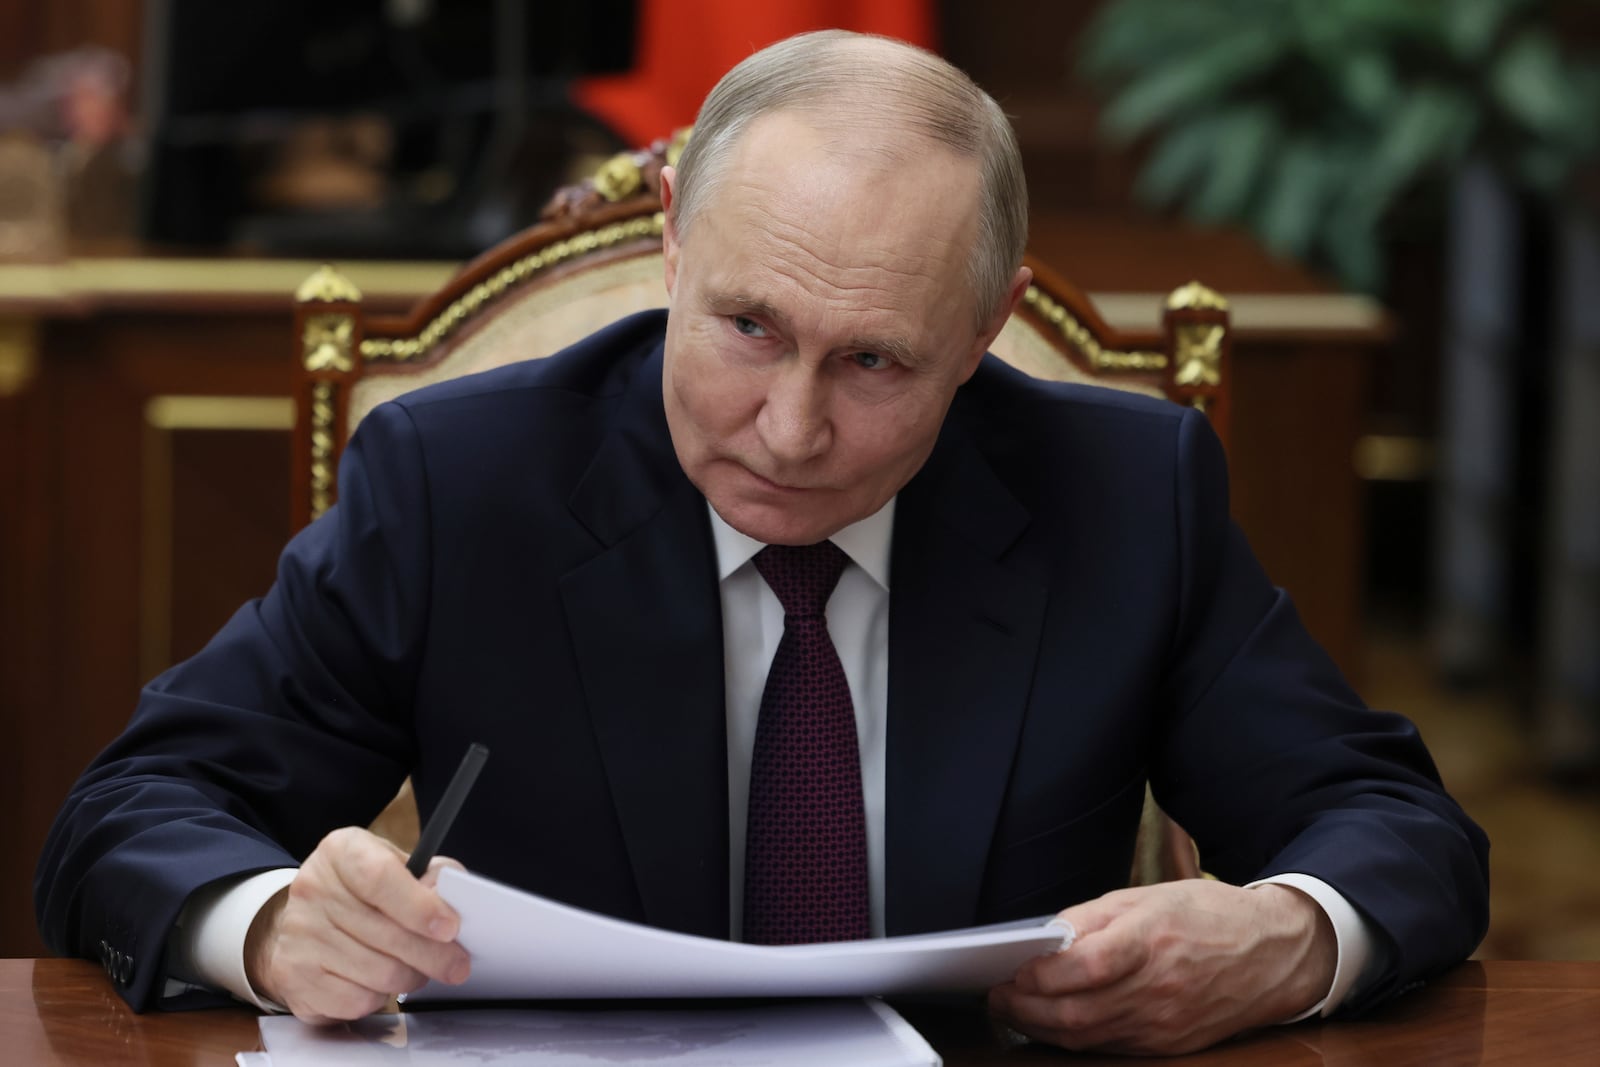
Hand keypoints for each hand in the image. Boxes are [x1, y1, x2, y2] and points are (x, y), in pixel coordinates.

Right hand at [244, 826, 470, 1022]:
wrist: (307, 918)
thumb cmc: (363, 890)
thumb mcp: (397, 865)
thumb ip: (431, 878)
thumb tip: (453, 905)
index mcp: (341, 852)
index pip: (380, 878)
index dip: (420, 906)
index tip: (450, 927)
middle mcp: (313, 889)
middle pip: (386, 934)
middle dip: (433, 955)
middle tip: (457, 964)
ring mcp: (300, 934)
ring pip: (378, 973)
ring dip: (410, 977)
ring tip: (417, 969)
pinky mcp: (294, 976)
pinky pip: (356, 1000)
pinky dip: (379, 997)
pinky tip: (380, 981)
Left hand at [988, 880, 1336, 1054]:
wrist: (1272, 954)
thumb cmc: (1206, 917)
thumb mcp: (1146, 896)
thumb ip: (1089, 918)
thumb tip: (1043, 940)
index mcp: (1151, 941)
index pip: (1082, 968)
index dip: (1038, 975)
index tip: (1010, 970)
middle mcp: (1157, 989)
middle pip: (1075, 1013)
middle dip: (1024, 1009)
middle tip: (997, 997)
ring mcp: (1164, 1024)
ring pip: (1086, 1037)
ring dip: (1040, 1028)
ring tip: (1014, 1010)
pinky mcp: (1168, 1046)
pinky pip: (1109, 1047)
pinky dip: (1073, 1038)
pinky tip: (1053, 1023)